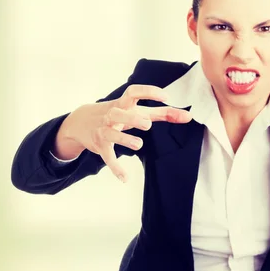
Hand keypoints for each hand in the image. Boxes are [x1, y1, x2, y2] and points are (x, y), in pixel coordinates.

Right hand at [64, 85, 191, 182]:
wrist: (81, 121)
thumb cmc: (118, 113)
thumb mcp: (138, 110)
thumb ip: (163, 113)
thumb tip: (188, 116)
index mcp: (124, 103)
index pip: (133, 92)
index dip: (149, 92)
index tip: (165, 96)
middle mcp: (112, 115)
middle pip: (119, 113)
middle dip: (132, 118)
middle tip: (148, 124)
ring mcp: (104, 130)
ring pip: (111, 134)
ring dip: (124, 139)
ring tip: (138, 145)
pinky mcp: (100, 146)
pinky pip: (107, 157)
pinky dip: (115, 168)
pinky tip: (125, 178)